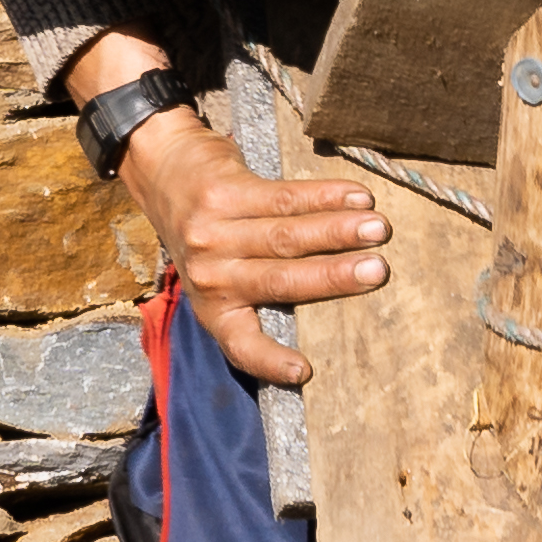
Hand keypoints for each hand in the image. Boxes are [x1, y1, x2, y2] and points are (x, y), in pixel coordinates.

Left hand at [114, 104, 385, 385]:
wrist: (163, 170)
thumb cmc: (206, 232)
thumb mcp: (217, 275)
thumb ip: (260, 290)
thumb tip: (333, 304)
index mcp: (212, 308)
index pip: (240, 345)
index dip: (269, 360)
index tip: (304, 371)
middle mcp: (210, 275)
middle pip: (281, 279)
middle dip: (334, 276)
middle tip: (378, 272)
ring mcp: (213, 233)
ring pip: (286, 235)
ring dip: (338, 230)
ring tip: (378, 229)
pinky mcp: (223, 192)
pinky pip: (283, 196)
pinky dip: (325, 195)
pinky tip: (356, 197)